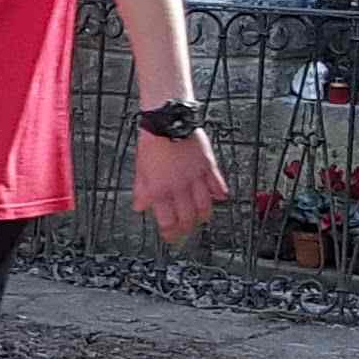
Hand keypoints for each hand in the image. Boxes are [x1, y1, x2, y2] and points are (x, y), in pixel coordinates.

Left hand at [132, 128, 229, 247]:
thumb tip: (140, 206)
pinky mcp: (208, 166)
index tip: (170, 238)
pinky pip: (217, 185)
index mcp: (160, 189)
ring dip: (204, 216)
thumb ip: (142, 190)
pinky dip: (219, 194)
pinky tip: (219, 198)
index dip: (170, 233)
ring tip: (201, 219)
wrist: (167, 120)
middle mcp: (179, 187)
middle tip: (186, 234)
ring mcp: (195, 177)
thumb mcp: (140, 168)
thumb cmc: (152, 142)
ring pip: (205, 206)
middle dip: (187, 230)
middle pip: (187, 218)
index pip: (167, 220)